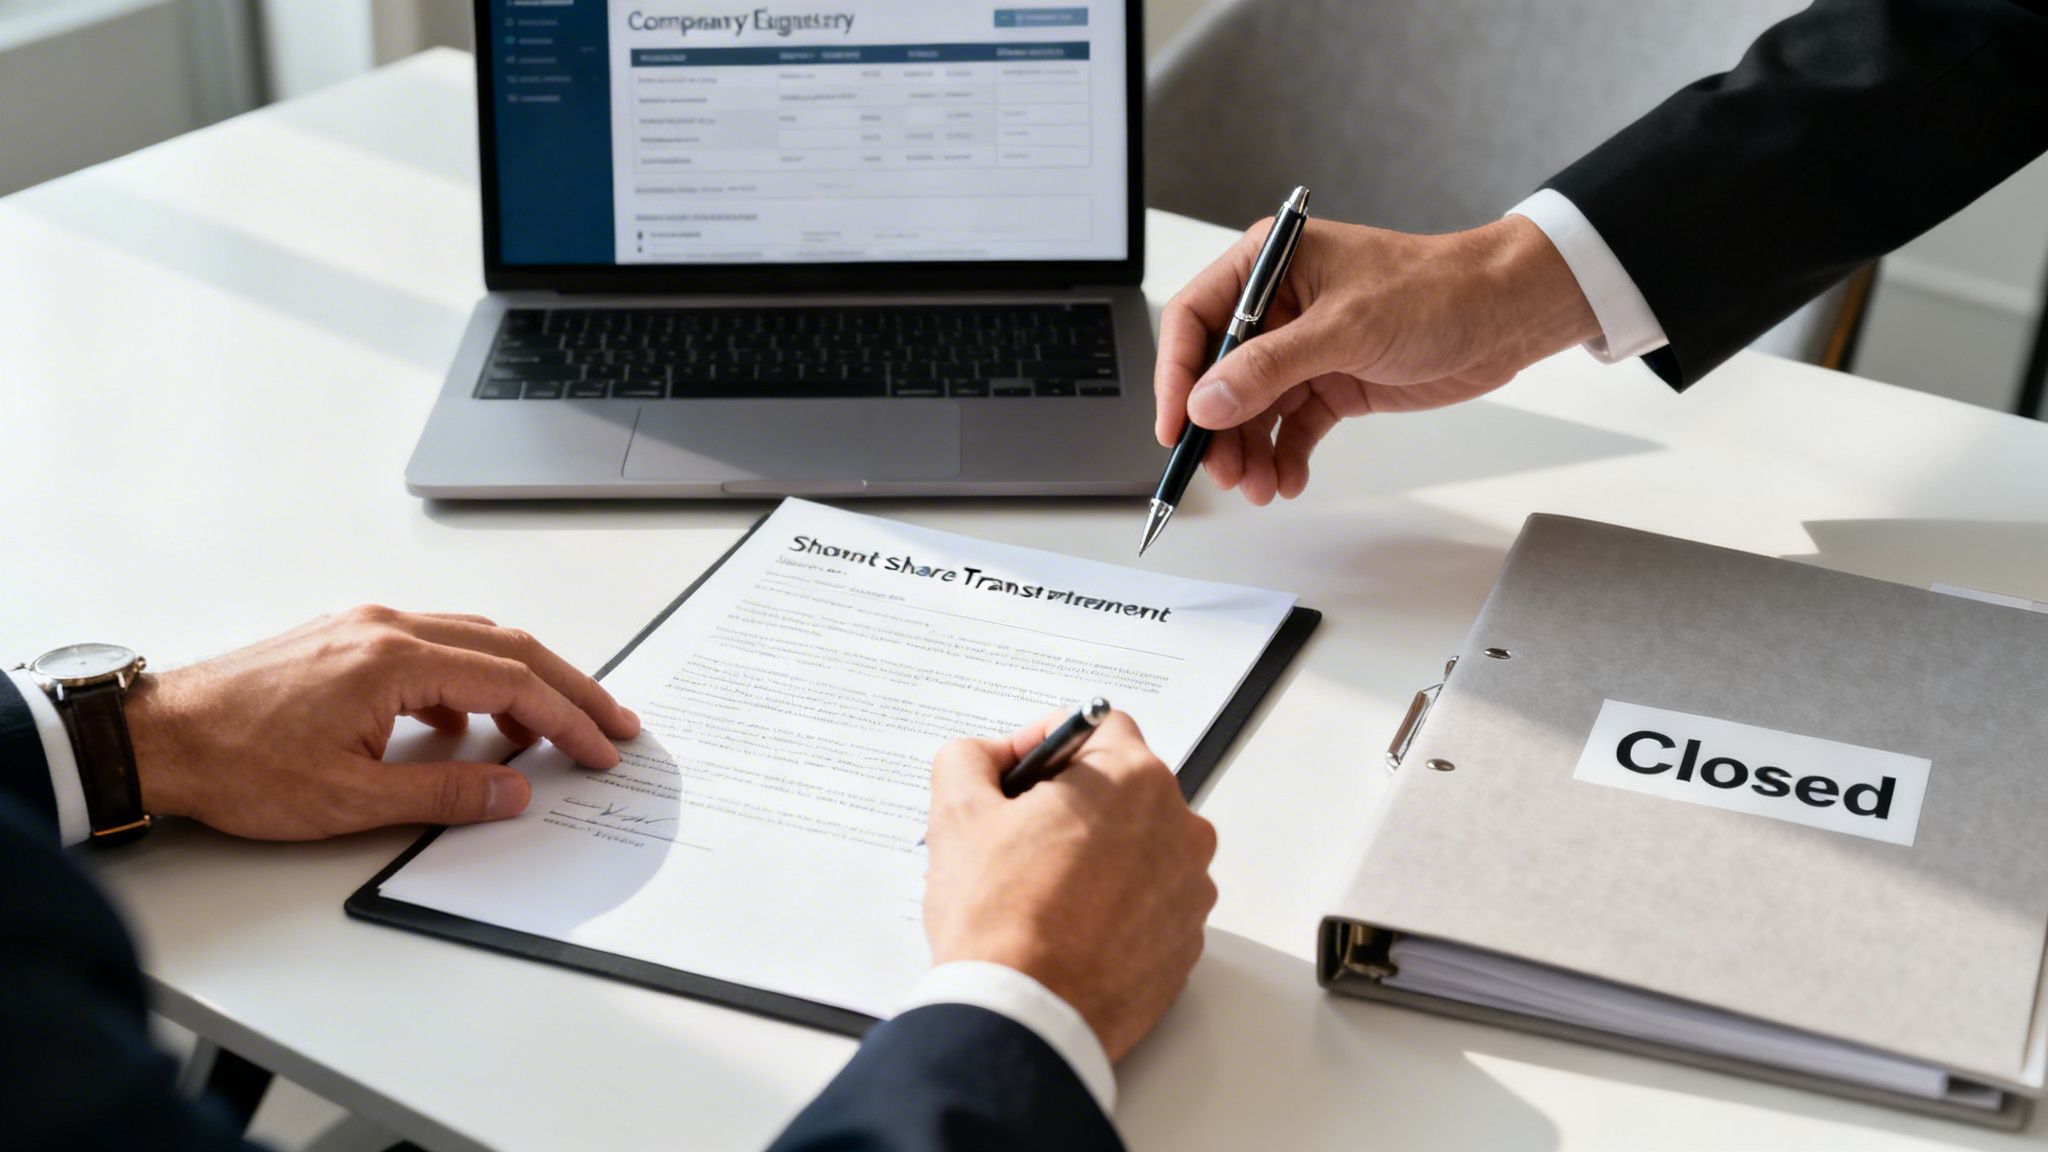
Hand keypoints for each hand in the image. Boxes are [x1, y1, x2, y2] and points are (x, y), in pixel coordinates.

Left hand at [123, 605, 640, 838]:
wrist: (155, 738)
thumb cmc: (237, 764)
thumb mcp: (350, 798)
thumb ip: (445, 790)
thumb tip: (515, 790)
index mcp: (394, 659)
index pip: (512, 683)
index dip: (568, 720)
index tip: (602, 751)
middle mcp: (386, 627)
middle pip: (510, 647)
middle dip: (570, 689)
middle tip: (613, 725)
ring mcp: (365, 627)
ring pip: (475, 640)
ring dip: (524, 681)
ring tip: (554, 729)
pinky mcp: (346, 639)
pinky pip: (434, 647)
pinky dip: (472, 681)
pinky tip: (467, 726)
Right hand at [922, 711, 1216, 1060]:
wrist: (1025, 1017)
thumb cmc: (1000, 922)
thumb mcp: (957, 813)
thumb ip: (969, 758)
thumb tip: (983, 756)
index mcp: (1132, 779)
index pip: (1097, 725)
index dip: (1046, 743)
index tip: (1017, 774)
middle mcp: (1178, 827)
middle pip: (1122, 787)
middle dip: (1071, 801)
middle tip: (1018, 836)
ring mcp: (1189, 888)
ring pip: (1138, 845)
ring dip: (1097, 854)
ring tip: (1041, 890)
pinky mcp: (1186, 940)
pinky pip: (1150, 900)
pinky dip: (1116, 904)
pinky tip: (1069, 926)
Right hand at [1153, 214, 1600, 504]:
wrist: (1507, 314)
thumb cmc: (1438, 291)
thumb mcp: (1345, 328)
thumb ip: (1270, 367)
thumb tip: (1207, 402)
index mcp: (1269, 265)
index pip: (1196, 320)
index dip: (1176, 374)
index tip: (1175, 425)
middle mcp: (1279, 306)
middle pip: (1218, 375)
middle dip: (1217, 428)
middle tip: (1221, 471)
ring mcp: (1304, 348)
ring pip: (1252, 409)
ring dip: (1249, 451)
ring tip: (1257, 485)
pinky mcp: (1331, 383)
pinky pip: (1290, 427)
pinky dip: (1283, 457)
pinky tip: (1285, 479)